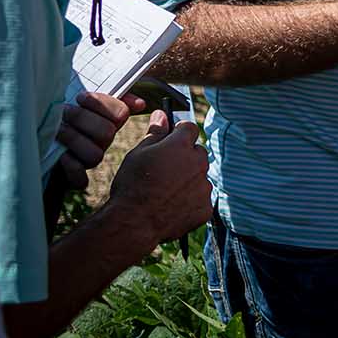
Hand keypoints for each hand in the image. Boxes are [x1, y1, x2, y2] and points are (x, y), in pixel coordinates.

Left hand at [55, 91, 145, 190]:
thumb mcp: (80, 95)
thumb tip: (139, 104)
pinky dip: (72, 168)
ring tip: (57, 128)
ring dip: (74, 138)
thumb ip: (111, 94)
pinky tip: (61, 155)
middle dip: (82, 119)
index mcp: (108, 120)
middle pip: (106, 133)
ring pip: (95, 154)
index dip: (101, 104)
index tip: (80, 97)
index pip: (120, 113)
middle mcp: (102, 141)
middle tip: (64, 111)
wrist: (32, 128)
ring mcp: (88, 160)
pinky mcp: (72, 177)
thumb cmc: (60, 109)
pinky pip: (81, 180)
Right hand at [107, 110, 211, 245]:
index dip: (179, 133)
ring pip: (200, 177)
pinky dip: (190, 202)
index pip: (189, 127)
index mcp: (181, 145)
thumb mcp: (138, 154)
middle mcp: (198, 163)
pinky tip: (171, 207)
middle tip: (164, 171)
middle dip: (185, 158)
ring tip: (164, 193)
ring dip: (188, 181)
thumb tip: (161, 114)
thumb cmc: (132, 186)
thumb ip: (155, 133)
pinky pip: (200, 200)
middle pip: (197, 153)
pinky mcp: (205, 208)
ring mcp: (204, 186)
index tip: (170, 140)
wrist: (133, 223)